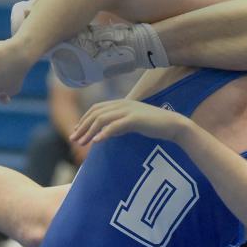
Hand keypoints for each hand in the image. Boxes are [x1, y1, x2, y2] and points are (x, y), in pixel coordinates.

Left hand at [70, 99, 188, 144]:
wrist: (173, 125)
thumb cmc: (154, 125)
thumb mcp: (133, 123)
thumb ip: (120, 124)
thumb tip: (107, 132)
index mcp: (121, 103)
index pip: (96, 109)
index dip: (84, 119)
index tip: (76, 131)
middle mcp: (122, 104)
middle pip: (95, 113)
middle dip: (82, 126)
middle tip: (73, 139)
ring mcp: (128, 110)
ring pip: (102, 119)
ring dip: (89, 131)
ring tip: (81, 143)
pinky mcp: (135, 119)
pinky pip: (115, 126)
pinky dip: (104, 133)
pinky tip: (96, 142)